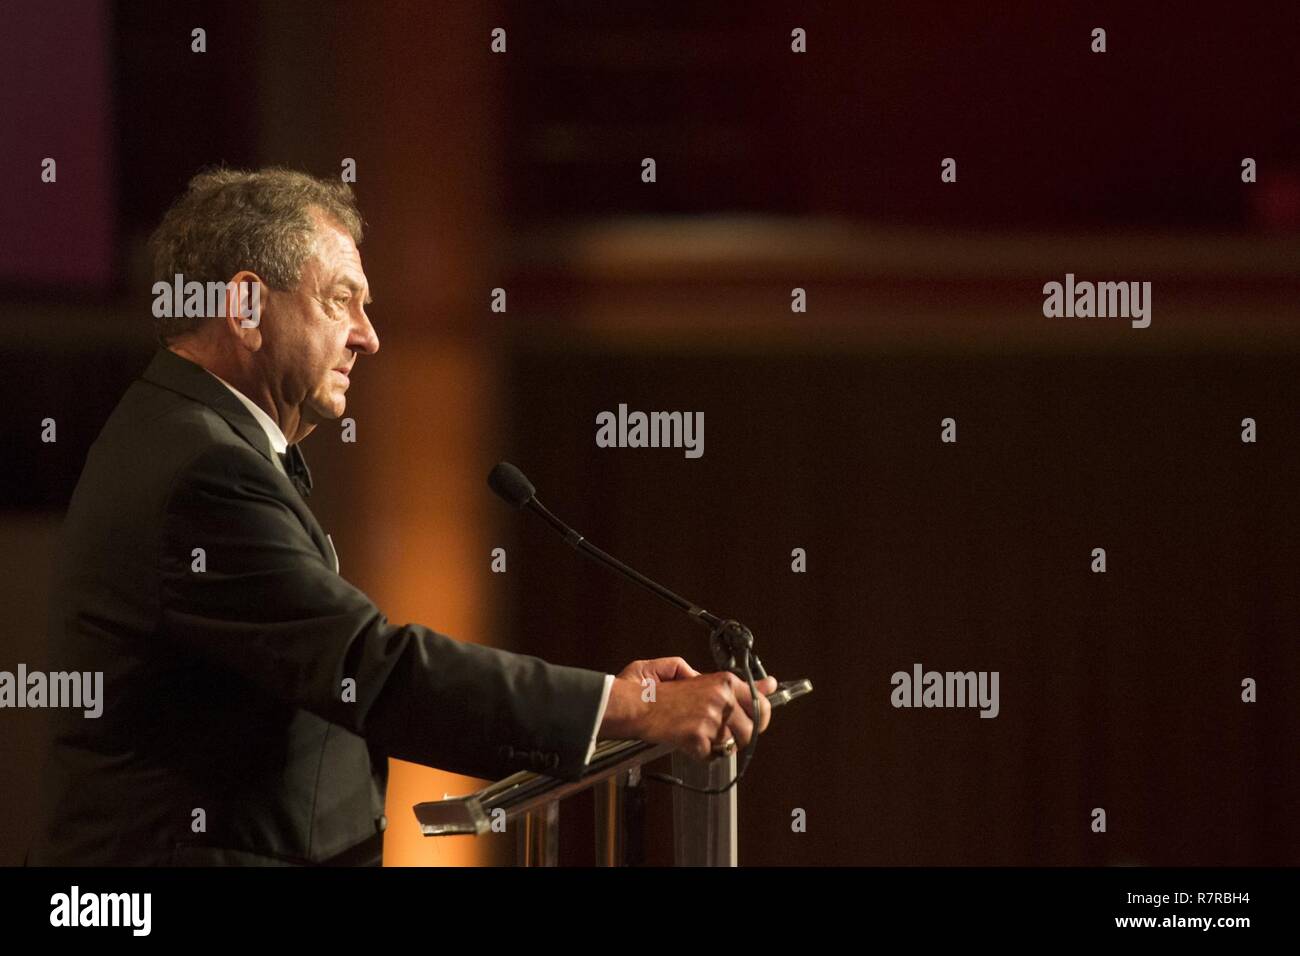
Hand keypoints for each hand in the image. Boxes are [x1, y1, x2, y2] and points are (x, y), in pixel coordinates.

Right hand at [599, 657, 777, 761]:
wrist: (629, 706)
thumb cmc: (644, 688)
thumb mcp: (673, 667)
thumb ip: (697, 674)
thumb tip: (707, 678)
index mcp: (719, 681)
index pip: (755, 693)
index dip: (764, 698)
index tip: (770, 692)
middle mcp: (722, 699)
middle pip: (755, 724)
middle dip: (747, 731)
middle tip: (734, 734)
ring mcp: (712, 720)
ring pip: (734, 742)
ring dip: (721, 744)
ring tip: (704, 737)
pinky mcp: (699, 739)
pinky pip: (712, 754)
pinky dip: (702, 754)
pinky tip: (689, 743)